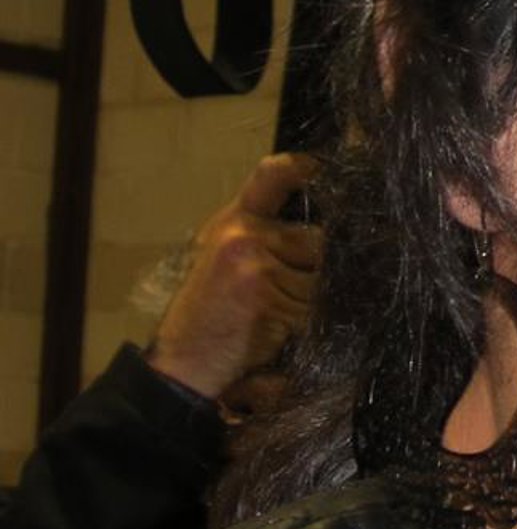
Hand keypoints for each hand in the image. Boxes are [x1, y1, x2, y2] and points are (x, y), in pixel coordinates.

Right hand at [146, 153, 321, 412]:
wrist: (183, 361)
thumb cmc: (207, 310)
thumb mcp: (222, 257)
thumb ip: (261, 234)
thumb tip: (322, 227)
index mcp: (232, 222)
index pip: (270, 178)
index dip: (302, 168)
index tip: (320, 168)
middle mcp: (244, 237)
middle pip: (316, 239)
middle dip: (311, 266)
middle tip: (276, 291)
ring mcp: (257, 268)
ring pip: (320, 278)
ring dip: (308, 300)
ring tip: (269, 313)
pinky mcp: (270, 301)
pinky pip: (312, 309)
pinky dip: (302, 324)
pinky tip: (272, 331)